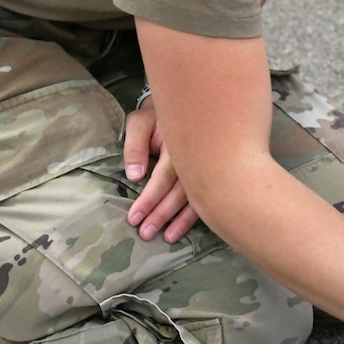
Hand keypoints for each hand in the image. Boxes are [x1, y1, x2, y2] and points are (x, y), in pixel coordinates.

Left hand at [123, 104, 200, 242]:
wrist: (188, 105)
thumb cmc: (158, 116)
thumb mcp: (141, 122)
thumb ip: (135, 146)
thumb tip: (134, 176)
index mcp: (179, 146)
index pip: (162, 178)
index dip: (149, 199)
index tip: (134, 218)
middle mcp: (195, 159)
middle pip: (179, 193)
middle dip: (162, 215)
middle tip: (146, 234)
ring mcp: (206, 167)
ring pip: (196, 198)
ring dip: (181, 221)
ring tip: (168, 238)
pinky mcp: (210, 174)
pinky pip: (206, 197)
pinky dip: (196, 216)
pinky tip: (186, 228)